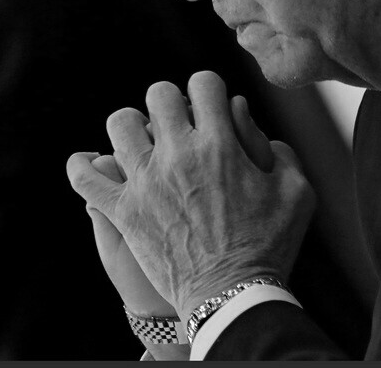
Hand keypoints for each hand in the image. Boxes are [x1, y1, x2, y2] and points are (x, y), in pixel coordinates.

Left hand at [67, 71, 314, 319]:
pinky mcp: (123, 212)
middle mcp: (178, 156)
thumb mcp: (297, 193)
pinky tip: (91, 162)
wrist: (233, 297)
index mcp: (220, 146)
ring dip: (133, 127)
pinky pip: (85, 178)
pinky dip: (83, 166)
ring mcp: (145, 182)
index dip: (209, 89)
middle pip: (158, 95)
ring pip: (120, 124)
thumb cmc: (270, 246)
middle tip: (180, 126)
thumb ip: (280, 150)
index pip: (203, 83)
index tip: (211, 108)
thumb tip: (249, 121)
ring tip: (144, 143)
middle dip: (171, 103)